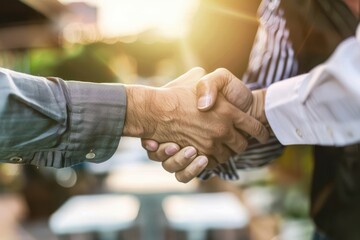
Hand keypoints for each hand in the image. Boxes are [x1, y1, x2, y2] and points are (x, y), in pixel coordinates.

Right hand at [141, 68, 269, 181]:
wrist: (156, 109)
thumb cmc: (176, 93)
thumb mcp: (199, 78)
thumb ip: (213, 82)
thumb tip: (219, 94)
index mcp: (229, 111)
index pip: (255, 127)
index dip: (261, 132)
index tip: (263, 135)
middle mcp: (223, 130)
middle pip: (242, 145)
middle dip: (242, 144)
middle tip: (239, 140)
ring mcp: (211, 145)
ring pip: (228, 157)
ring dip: (226, 153)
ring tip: (222, 147)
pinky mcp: (198, 156)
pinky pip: (212, 164)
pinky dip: (211, 161)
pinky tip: (208, 153)